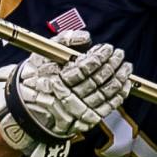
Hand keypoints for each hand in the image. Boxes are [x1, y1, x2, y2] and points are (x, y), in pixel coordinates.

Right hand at [9, 30, 132, 138]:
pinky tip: (125, 84)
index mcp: (56, 79)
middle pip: (96, 80)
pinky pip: (106, 108)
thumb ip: (65, 40)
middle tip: (119, 54)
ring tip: (126, 67)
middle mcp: (66, 96)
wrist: (30, 103)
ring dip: (119, 79)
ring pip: (104, 94)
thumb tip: (87, 38)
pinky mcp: (85, 119)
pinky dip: (119, 96)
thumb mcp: (45, 52)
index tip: (107, 48)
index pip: (84, 68)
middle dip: (112, 65)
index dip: (99, 57)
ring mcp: (76, 110)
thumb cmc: (40, 74)